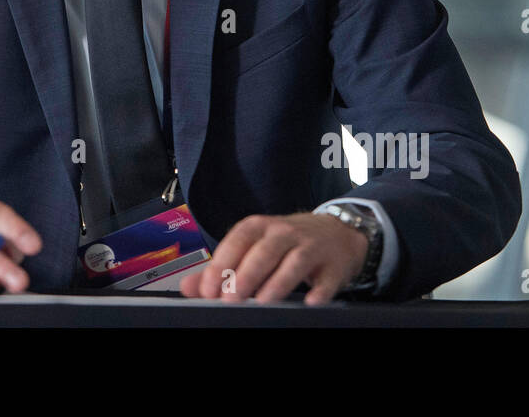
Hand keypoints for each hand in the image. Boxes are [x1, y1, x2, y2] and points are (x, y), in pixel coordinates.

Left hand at [178, 212, 367, 304]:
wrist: (338, 232)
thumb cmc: (287, 242)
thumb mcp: (254, 246)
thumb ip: (222, 267)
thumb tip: (190, 287)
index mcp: (260, 227)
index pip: (238, 240)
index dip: (222, 264)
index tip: (209, 289)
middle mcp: (285, 232)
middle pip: (264, 251)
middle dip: (246, 275)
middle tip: (230, 299)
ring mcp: (311, 247)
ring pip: (294, 262)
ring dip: (278, 283)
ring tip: (263, 302)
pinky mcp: (334, 265)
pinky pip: (327, 278)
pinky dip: (320, 290)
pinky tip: (311, 302)